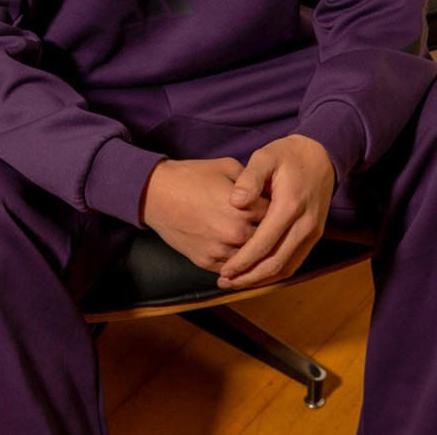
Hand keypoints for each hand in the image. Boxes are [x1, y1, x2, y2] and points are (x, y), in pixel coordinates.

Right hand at [141, 158, 269, 271]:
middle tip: (274, 229)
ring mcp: (220, 251)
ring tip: (260, 244)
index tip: (280, 209)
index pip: (277, 216)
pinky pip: (231, 269)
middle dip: (271, 235)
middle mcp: (235, 233)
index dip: (279, 211)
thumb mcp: (227, 167)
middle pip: (267, 242)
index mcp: (245, 208)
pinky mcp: (206, 261)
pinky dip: (238, 264)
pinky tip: (242, 256)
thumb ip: (253, 181)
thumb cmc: (191, 176)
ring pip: (251, 260)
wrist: (155, 194)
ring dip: (256, 253)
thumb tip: (269, 190)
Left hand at [218, 134, 333, 288]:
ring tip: (236, 282)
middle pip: (276, 263)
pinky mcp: (314, 235)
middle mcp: (305, 224)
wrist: (322, 155)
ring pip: (287, 267)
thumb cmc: (288, 155)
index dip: (243, 261)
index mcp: (290, 206)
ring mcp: (313, 232)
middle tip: (225, 282)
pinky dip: (275, 272)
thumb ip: (249, 178)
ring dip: (261, 279)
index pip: (264, 244)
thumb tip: (234, 202)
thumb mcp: (265, 156)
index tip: (224, 270)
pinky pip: (294, 261)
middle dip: (249, 277)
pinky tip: (256, 274)